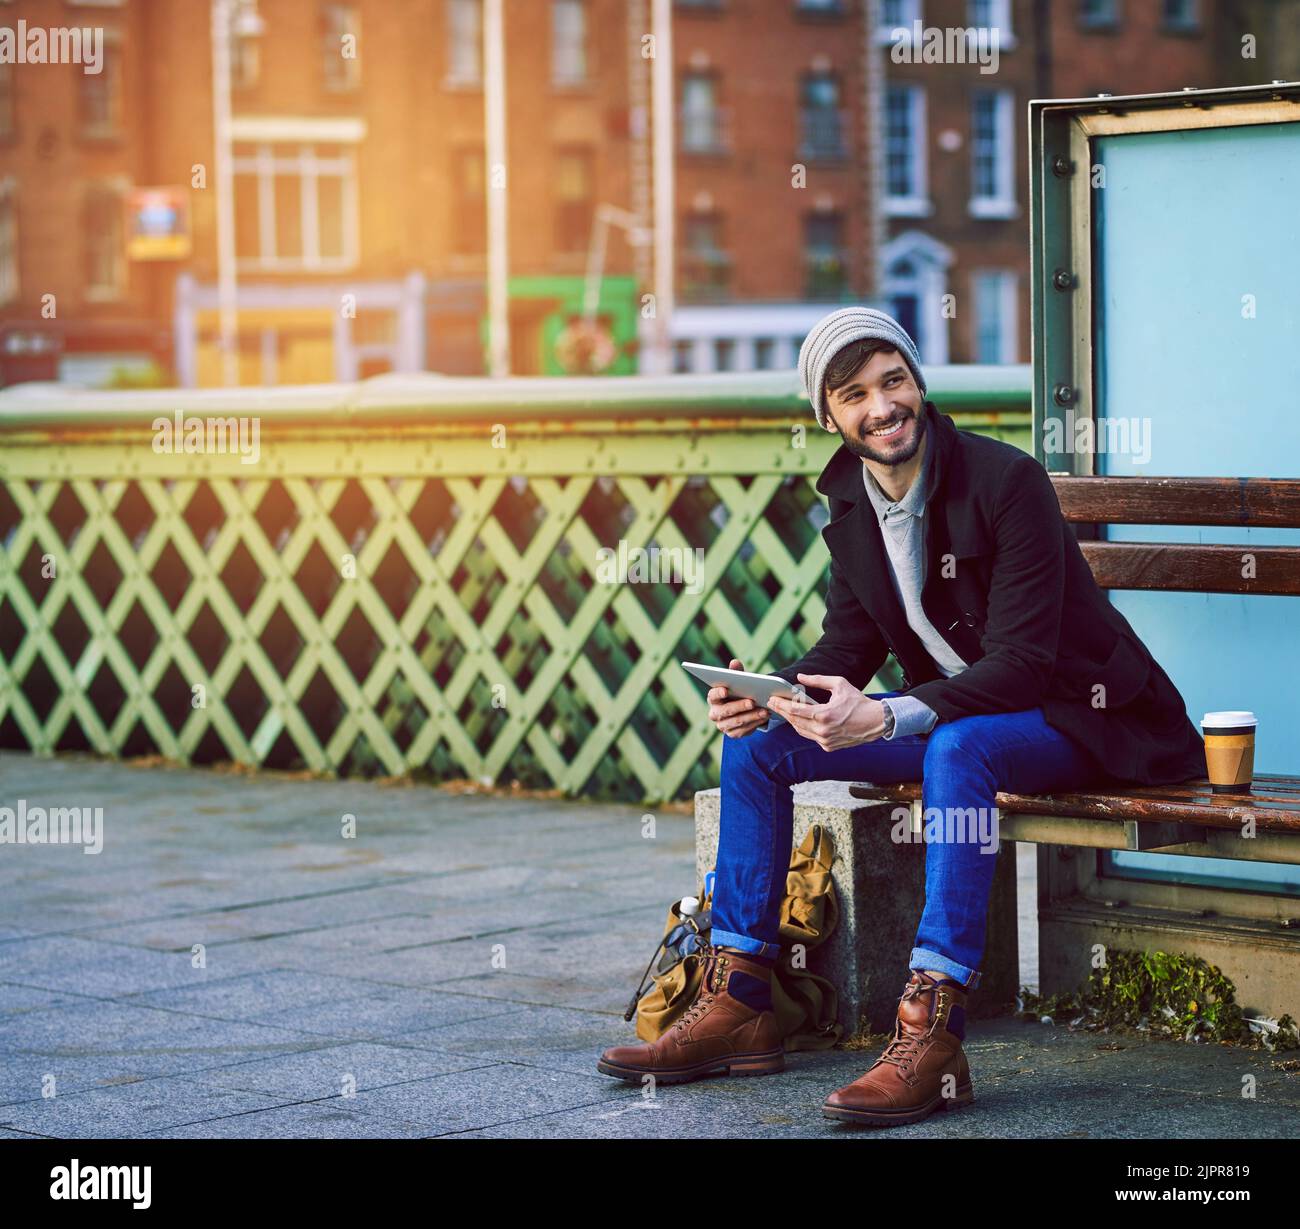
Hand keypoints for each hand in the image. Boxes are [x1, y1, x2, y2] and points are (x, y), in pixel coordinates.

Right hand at [707, 659, 771, 738]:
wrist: (743, 709)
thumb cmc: (738, 691)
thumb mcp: (738, 681)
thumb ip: (736, 672)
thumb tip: (735, 662)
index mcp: (713, 698)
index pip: (712, 695)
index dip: (718, 693)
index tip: (726, 690)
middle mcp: (715, 713)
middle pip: (725, 711)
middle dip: (739, 706)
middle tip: (752, 702)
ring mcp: (722, 725)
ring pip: (736, 722)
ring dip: (751, 716)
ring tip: (764, 711)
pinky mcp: (732, 733)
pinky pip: (743, 730)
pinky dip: (754, 724)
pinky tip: (764, 718)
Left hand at [766, 673, 886, 750]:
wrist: (876, 721)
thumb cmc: (858, 701)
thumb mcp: (839, 684)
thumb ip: (818, 680)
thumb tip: (800, 676)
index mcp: (824, 715)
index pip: (796, 710)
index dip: (781, 705)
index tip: (772, 699)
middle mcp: (823, 731)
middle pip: (794, 721)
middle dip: (782, 712)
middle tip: (772, 704)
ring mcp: (825, 741)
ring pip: (800, 731)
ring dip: (791, 721)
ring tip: (782, 711)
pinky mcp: (828, 747)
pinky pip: (810, 737)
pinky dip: (803, 728)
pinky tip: (798, 720)